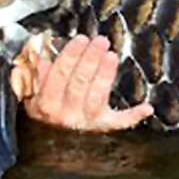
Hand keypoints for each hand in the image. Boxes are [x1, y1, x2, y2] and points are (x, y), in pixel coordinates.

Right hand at [14, 34, 152, 131]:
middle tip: (100, 40)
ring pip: (96, 97)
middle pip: (78, 84)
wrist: (50, 139)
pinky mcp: (102, 126)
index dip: (70, 56)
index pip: (58, 76)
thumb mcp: (31, 87)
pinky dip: (133, 117)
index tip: (81, 39)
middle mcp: (64, 115)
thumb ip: (34, 64)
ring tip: (111, 55)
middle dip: (90, 60)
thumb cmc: (44, 102)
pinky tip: (147, 108)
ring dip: (105, 76)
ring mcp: (84, 122)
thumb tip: (37, 41)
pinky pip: (118, 123)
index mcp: (44, 103)